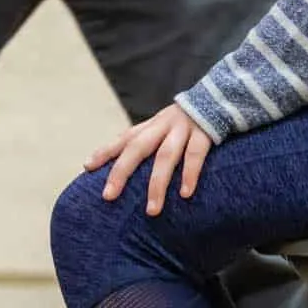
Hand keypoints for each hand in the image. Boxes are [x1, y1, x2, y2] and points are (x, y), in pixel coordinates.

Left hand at [84, 104, 211, 216]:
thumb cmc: (187, 123)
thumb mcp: (163, 128)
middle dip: (121, 171)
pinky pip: (196, 155)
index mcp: (151, 125)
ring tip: (151, 211)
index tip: (87, 167)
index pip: (123, 138)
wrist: (221, 97)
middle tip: (108, 196)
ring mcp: (183, 128)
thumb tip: (124, 169)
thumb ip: (146, 142)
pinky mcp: (205, 133)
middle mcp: (163, 125)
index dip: (105, 151)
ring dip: (157, 184)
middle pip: (137, 148)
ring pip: (165, 156)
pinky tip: (185, 194)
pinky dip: (190, 174)